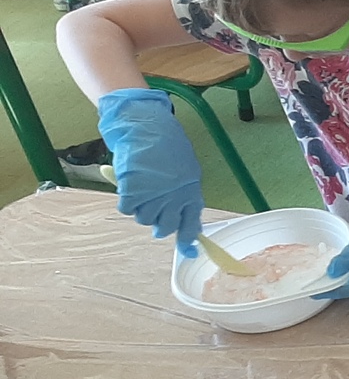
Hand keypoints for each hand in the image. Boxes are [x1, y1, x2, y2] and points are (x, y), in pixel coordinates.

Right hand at [99, 88, 204, 257]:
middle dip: (159, 224)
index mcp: (191, 192)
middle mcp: (174, 198)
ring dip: (141, 208)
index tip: (190, 251)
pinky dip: (126, 200)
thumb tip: (186, 221)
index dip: (188, 241)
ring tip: (143, 187)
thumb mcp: (186, 170)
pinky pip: (127, 209)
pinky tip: (130, 185)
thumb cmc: (167, 145)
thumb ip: (185, 194)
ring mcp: (153, 195)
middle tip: (154, 210)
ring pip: (144, 219)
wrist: (146, 126)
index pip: (191, 225)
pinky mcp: (132, 191)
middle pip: (165, 228)